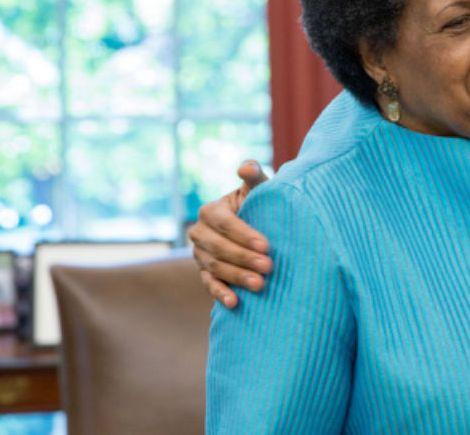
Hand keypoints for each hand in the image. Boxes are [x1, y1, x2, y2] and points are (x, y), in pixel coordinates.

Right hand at [189, 160, 272, 307]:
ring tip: (261, 285)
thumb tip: (245, 167)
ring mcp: (200, 255)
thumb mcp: (257, 189)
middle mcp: (200, 232)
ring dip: (238, 277)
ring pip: (216, 267)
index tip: (266, 245)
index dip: (243, 234)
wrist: (256, 226)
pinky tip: (234, 303)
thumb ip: (254, 175)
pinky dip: (220, 293)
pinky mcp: (204, 273)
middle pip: (219, 248)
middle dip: (244, 258)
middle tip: (269, 267)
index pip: (224, 223)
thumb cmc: (258, 204)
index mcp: (210, 210)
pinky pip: (209, 285)